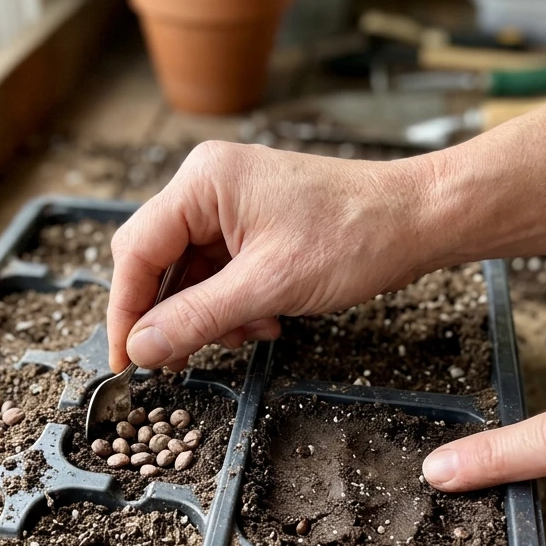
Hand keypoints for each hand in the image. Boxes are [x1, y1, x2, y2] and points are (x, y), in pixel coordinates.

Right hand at [107, 141, 435, 371]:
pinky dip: (233, 305)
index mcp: (203, 183)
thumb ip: (197, 318)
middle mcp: (209, 186)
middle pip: (158, 261)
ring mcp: (232, 203)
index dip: (126, 311)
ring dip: (209, 315)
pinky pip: (220, 272)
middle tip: (177, 362)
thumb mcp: (269, 286)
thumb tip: (142, 348)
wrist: (420, 220)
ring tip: (248, 335)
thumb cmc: (356, 235)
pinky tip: (265, 321)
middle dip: (171, 315)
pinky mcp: (254, 223)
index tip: (125, 361)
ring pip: (190, 273)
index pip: (137, 251)